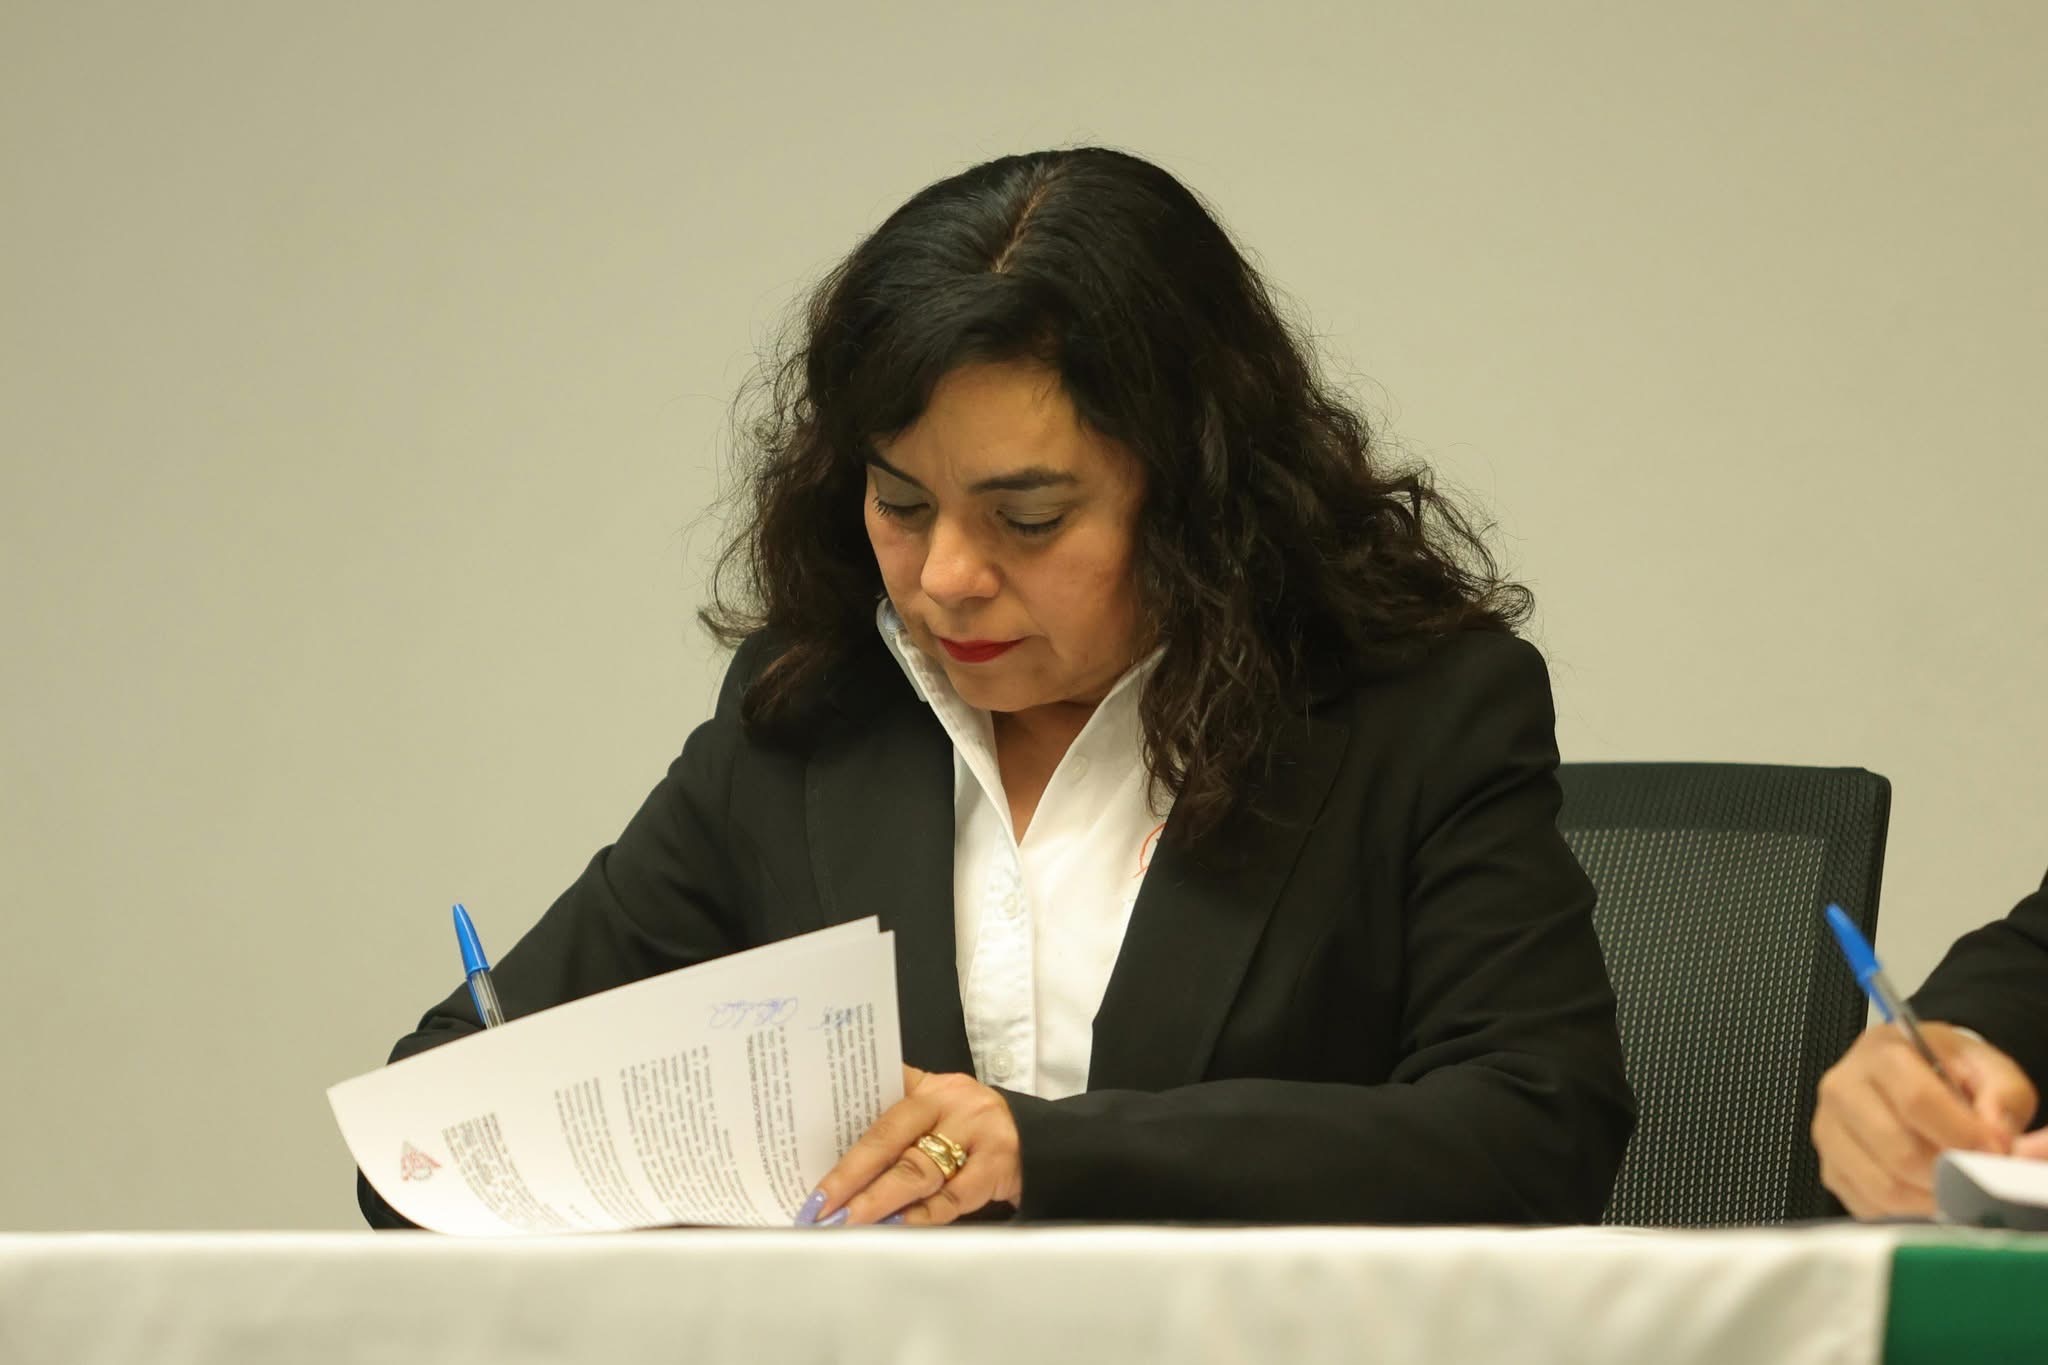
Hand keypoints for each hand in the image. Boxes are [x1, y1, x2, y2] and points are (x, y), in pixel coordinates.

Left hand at [802, 1066, 1022, 1225]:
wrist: (1039, 1140)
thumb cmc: (971, 1128)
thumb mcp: (940, 1109)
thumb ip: (898, 1121)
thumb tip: (833, 1156)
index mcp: (928, 1087)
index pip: (878, 1109)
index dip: (843, 1144)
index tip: (812, 1176)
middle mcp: (951, 1102)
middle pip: (891, 1139)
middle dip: (851, 1178)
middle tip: (822, 1209)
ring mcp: (977, 1132)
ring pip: (919, 1170)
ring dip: (880, 1201)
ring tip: (851, 1223)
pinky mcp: (998, 1165)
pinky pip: (953, 1196)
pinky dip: (922, 1215)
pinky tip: (897, 1228)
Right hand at [1813, 1022, 2035, 1217]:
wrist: (1910, 1077)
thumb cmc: (1949, 1073)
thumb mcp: (1987, 1068)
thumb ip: (2003, 1097)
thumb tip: (1997, 1142)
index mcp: (1881, 1051)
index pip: (1916, 1101)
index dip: (1961, 1136)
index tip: (1994, 1153)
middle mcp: (1842, 1087)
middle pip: (1898, 1149)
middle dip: (1949, 1174)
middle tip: (1978, 1179)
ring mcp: (1828, 1130)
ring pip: (1884, 1185)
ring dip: (1931, 1199)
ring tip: (1958, 1192)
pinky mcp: (1829, 1167)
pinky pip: (1869, 1205)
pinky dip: (1907, 1213)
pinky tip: (1928, 1197)